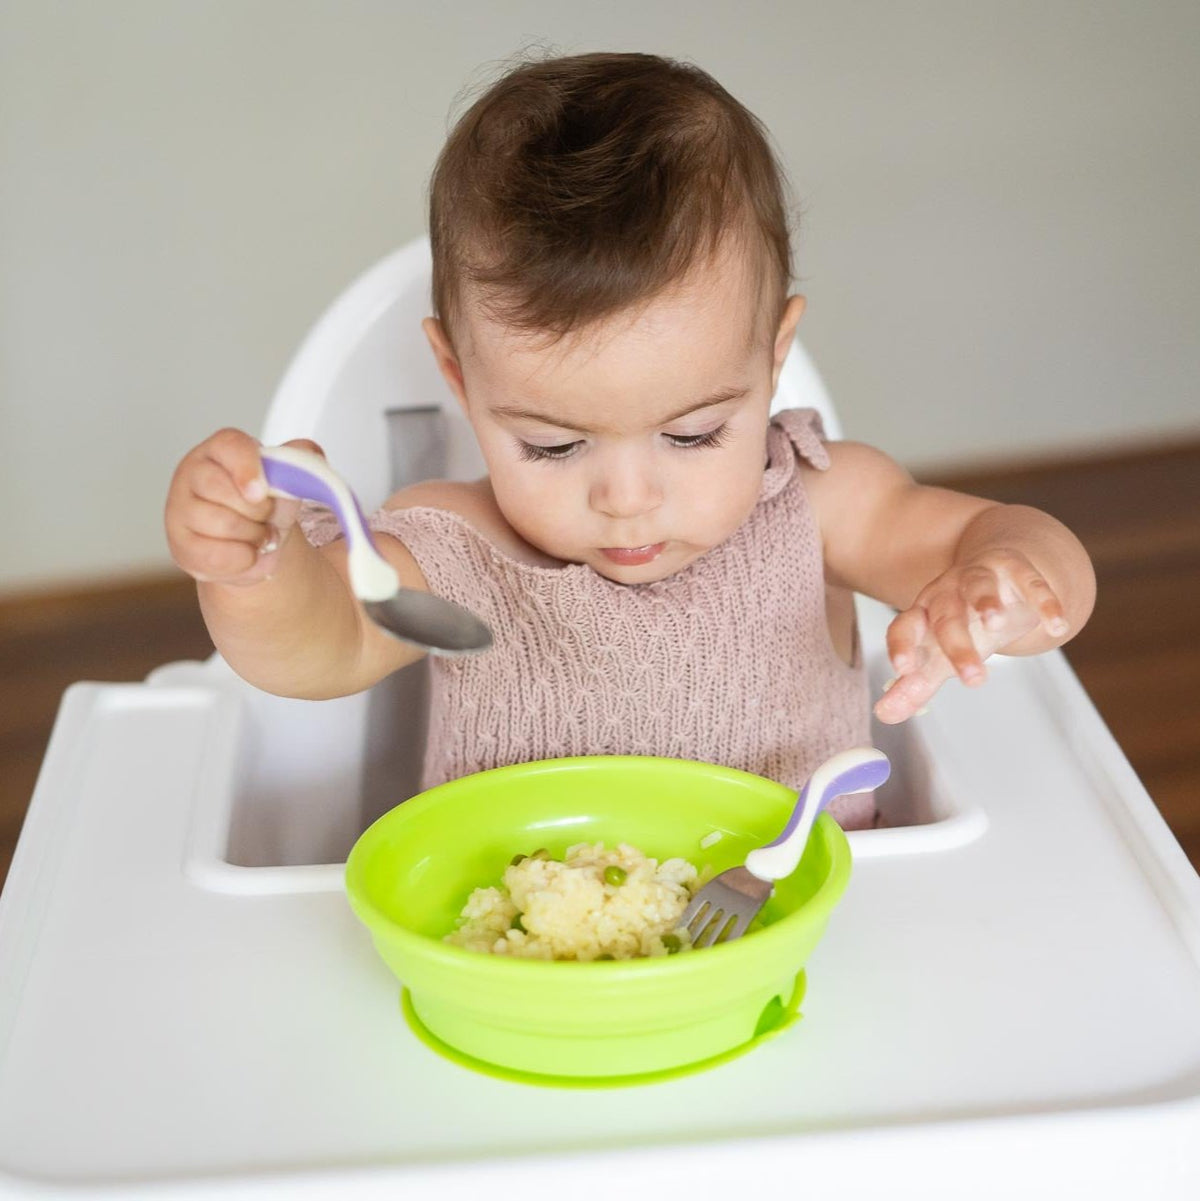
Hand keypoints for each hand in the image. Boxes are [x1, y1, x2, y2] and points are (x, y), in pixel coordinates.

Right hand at [165, 428, 323, 586]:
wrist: (254, 545)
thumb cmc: (264, 508)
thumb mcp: (286, 484)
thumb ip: (297, 465)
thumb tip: (309, 452)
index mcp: (221, 450)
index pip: (228, 445)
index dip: (246, 467)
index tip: (260, 491)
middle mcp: (193, 473)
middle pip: (220, 488)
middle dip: (258, 511)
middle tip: (267, 517)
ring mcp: (180, 509)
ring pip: (221, 523)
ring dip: (254, 537)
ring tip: (259, 536)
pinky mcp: (180, 544)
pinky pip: (215, 555)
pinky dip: (243, 560)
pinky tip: (247, 553)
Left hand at [873, 549, 1070, 723]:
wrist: (994, 573)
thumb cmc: (962, 622)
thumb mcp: (939, 652)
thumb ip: (915, 684)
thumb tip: (884, 714)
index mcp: (923, 613)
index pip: (904, 627)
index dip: (901, 646)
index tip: (903, 671)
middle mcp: (946, 591)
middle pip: (947, 616)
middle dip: (958, 645)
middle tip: (973, 679)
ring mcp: (981, 575)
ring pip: (979, 585)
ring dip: (986, 601)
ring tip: (994, 622)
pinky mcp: (1017, 569)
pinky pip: (1031, 582)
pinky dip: (1045, 602)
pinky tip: (1057, 626)